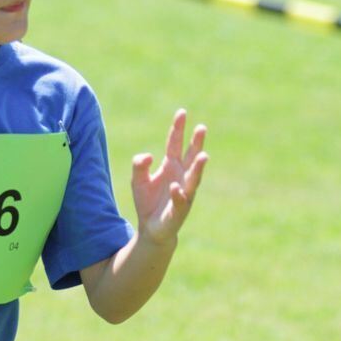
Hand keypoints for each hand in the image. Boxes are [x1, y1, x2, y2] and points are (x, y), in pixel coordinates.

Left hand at [131, 109, 207, 245]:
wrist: (151, 228)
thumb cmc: (147, 201)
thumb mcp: (138, 179)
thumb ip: (139, 165)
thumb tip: (149, 156)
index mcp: (171, 165)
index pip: (175, 143)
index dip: (178, 128)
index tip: (182, 112)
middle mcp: (181, 176)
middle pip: (190, 156)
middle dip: (196, 143)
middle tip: (202, 127)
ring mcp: (183, 192)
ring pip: (193, 178)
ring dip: (197, 167)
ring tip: (202, 155)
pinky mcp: (179, 209)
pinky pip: (180, 200)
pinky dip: (179, 193)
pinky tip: (176, 186)